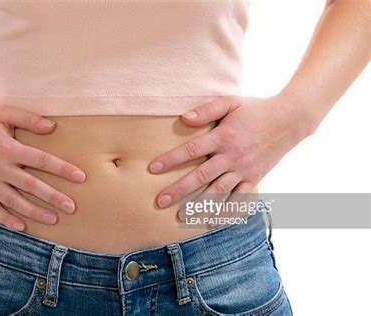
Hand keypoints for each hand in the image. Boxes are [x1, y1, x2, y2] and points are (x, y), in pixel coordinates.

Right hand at [0, 104, 85, 230]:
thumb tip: (54, 127)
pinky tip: (21, 226)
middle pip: (32, 186)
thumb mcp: (4, 113)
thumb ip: (29, 119)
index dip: (63, 169)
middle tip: (72, 208)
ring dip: (34, 212)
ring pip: (14, 201)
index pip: (43, 161)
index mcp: (9, 148)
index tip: (81, 178)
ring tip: (53, 220)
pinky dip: (5, 218)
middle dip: (54, 197)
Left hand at [148, 95, 311, 207]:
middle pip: (201, 176)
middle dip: (179, 189)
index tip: (152, 168)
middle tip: (160, 201)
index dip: (171, 159)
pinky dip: (227, 211)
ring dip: (199, 205)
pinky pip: (240, 199)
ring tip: (181, 217)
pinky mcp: (254, 178)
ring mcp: (244, 170)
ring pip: (218, 192)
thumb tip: (183, 118)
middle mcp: (231, 156)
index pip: (191, 150)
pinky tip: (213, 221)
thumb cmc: (255, 109)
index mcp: (223, 137)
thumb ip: (207, 109)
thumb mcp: (230, 102)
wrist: (289, 119)